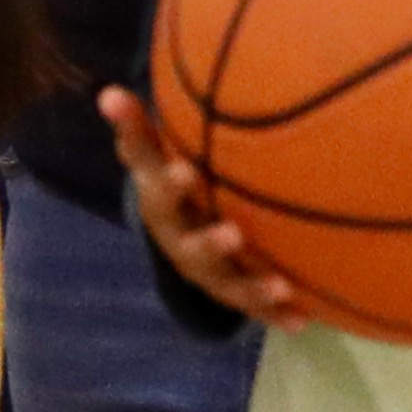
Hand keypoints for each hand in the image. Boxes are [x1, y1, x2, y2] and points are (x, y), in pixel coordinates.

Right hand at [95, 93, 310, 323]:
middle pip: (192, 248)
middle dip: (210, 244)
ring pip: (227, 285)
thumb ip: (136, 128)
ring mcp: (208, 274)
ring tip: (279, 286)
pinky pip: (255, 308)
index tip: (184, 172)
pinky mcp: (232, 293)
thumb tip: (108, 91)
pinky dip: (277, 314)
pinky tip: (303, 320)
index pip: (160, 193)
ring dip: (252, 288)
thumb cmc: (171, 184)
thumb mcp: (151, 158)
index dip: (169, 185)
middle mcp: (182, 245)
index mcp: (163, 209)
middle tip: (232, 234)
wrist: (178, 234)